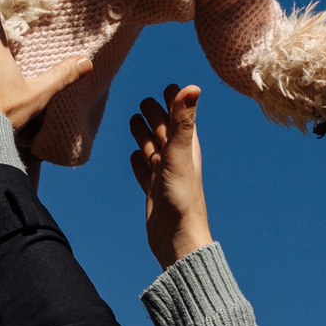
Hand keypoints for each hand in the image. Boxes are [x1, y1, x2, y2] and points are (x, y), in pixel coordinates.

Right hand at [127, 84, 213, 268]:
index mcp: (187, 147)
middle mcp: (177, 159)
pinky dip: (138, 162)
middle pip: (163, 131)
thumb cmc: (181, 197)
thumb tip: (192, 86)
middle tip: (145, 101)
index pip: (179, 117)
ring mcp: (164, 176)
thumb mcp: (179, 153)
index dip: (174, 102)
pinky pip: (144, 172)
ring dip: (143, 135)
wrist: (177, 239)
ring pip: (152, 149)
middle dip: (154, 115)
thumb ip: (182, 120)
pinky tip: (134, 158)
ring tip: (133, 122)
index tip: (168, 86)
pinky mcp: (154, 192)